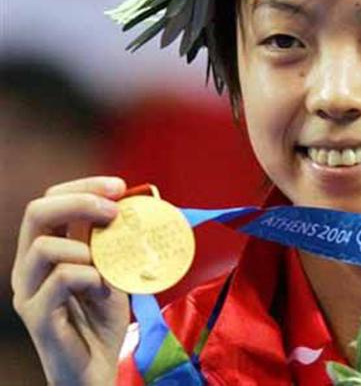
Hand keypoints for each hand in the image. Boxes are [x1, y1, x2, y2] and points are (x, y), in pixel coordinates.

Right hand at [11, 176, 130, 385]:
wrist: (98, 367)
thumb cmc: (103, 317)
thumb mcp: (112, 268)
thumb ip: (113, 240)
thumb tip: (137, 202)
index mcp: (45, 249)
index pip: (51, 200)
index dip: (84, 187)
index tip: (120, 186)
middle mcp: (29, 266)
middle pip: (37, 211)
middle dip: (81, 201)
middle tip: (115, 210)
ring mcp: (29, 291)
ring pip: (44, 246)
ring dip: (86, 249)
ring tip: (107, 269)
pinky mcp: (37, 315)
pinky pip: (62, 279)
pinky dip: (92, 277)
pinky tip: (104, 291)